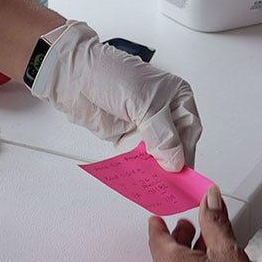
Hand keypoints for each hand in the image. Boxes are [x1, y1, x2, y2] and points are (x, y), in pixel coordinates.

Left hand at [29, 20, 202, 170]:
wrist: (72, 74)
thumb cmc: (109, 74)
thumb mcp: (143, 102)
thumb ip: (162, 134)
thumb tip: (175, 162)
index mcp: (177, 97)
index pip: (190, 131)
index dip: (187, 153)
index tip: (184, 176)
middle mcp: (164, 112)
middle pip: (175, 146)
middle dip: (170, 164)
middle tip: (168, 186)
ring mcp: (144, 125)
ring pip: (157, 155)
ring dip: (154, 169)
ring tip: (154, 187)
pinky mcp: (126, 136)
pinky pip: (137, 157)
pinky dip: (137, 168)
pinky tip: (138, 179)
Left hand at [147, 189, 261, 261]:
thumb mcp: (229, 251)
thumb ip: (215, 220)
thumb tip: (210, 198)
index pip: (156, 236)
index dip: (160, 223)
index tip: (158, 217)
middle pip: (165, 254)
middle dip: (179, 239)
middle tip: (191, 228)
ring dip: (188, 258)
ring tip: (208, 249)